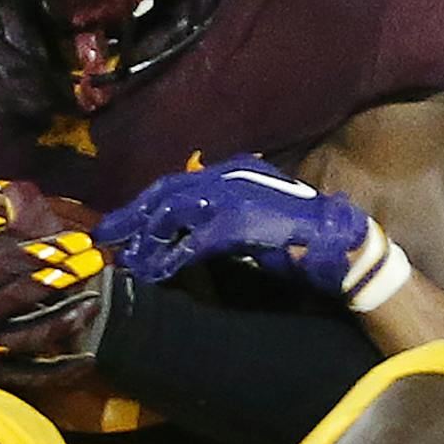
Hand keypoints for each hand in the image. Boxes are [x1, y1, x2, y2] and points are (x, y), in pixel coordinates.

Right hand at [0, 181, 109, 393]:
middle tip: (97, 262)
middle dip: (68, 275)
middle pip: (31, 295)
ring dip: (68, 318)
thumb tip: (0, 200)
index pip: (15, 262)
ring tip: (93, 302)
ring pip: (34, 336)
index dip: (51, 250)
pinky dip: (59, 371)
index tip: (78, 241)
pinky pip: (26, 375)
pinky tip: (84, 360)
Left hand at [95, 156, 376, 296]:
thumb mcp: (252, 214)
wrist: (337, 242)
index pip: (175, 184)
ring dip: (146, 239)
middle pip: (163, 193)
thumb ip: (218, 215)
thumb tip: (182, 232)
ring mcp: (230, 196)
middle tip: (105, 236)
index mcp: (231, 170)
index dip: (144, 204)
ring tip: (129, 260)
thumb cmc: (297, 235)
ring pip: (169, 215)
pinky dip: (168, 259)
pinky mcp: (234, 224)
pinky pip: (189, 244)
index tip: (122, 222)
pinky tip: (153, 273)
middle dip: (131, 216)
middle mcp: (226, 176)